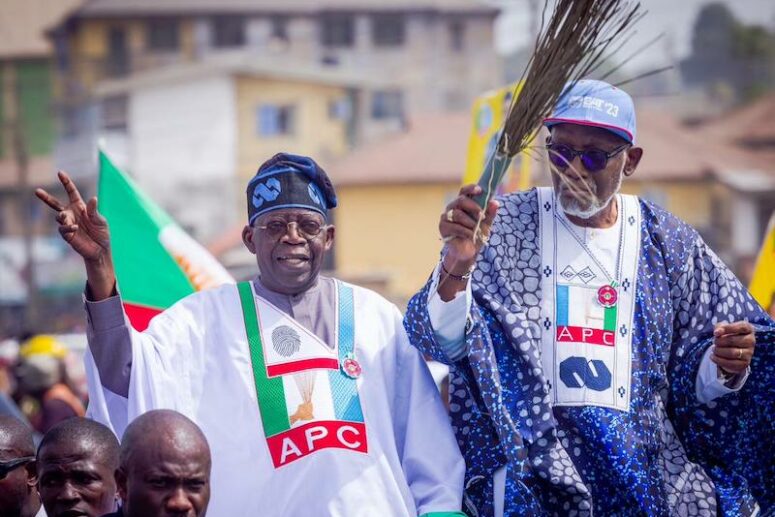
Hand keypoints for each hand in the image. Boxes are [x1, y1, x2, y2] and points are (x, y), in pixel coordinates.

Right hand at [35, 171, 115, 299]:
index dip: (66, 182)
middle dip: (46, 197)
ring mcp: (68, 224)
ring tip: (66, 217)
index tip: (60, 172)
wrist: (100, 250)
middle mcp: (72, 214)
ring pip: (59, 217)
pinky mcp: (67, 234)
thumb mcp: (101, 221)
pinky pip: (63, 229)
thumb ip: (94, 211)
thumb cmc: (102, 233)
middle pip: (55, 204)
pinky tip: (74, 227)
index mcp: (81, 207)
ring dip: (63, 216)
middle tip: (36, 190)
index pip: (71, 192)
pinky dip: (68, 227)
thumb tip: (93, 198)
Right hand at [439, 184, 498, 271]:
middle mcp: (452, 208)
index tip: (480, 190)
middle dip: (473, 207)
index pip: (464, 191)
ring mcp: (446, 217)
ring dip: (470, 222)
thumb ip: (490, 213)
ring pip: (457, 214)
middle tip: (482, 215)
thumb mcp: (486, 223)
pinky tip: (471, 236)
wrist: (468, 252)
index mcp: (462, 203)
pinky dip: (465, 231)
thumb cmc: (476, 234)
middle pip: (461, 200)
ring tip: (476, 229)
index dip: (471, 188)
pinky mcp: (443, 228)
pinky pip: (454, 226)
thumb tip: (495, 202)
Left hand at [711, 321, 754, 375]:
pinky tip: (713, 356)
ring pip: (732, 353)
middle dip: (719, 341)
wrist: (730, 352)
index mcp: (748, 329)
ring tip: (714, 349)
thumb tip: (717, 332)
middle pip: (732, 340)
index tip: (715, 333)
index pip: (742, 327)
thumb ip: (719, 327)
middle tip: (714, 342)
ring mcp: (749, 353)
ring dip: (718, 351)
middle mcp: (751, 341)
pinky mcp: (745, 364)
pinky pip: (730, 363)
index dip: (728, 328)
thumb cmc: (727, 336)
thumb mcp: (723, 328)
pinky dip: (718, 360)